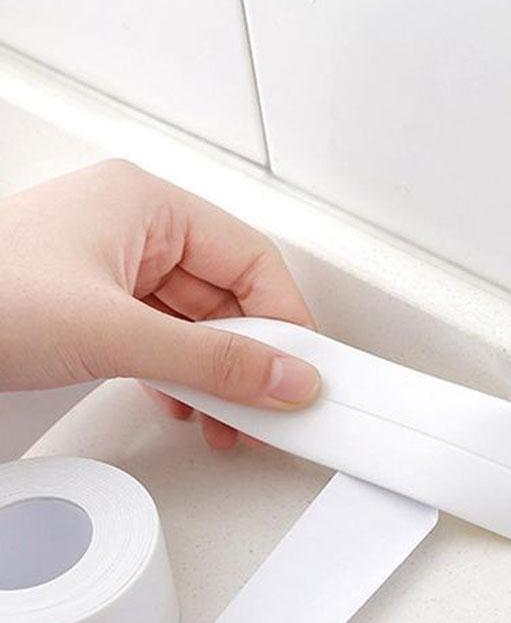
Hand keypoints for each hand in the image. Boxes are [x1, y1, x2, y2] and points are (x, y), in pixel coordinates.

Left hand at [0, 159, 320, 448]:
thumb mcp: (115, 332)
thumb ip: (212, 362)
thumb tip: (285, 378)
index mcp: (148, 205)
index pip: (252, 260)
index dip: (285, 319)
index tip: (303, 370)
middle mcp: (135, 232)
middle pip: (228, 297)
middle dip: (248, 358)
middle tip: (269, 404)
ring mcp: (114, 272)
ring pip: (197, 325)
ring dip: (216, 376)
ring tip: (227, 418)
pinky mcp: (95, 310)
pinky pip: (165, 342)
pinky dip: (181, 379)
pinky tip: (183, 406)